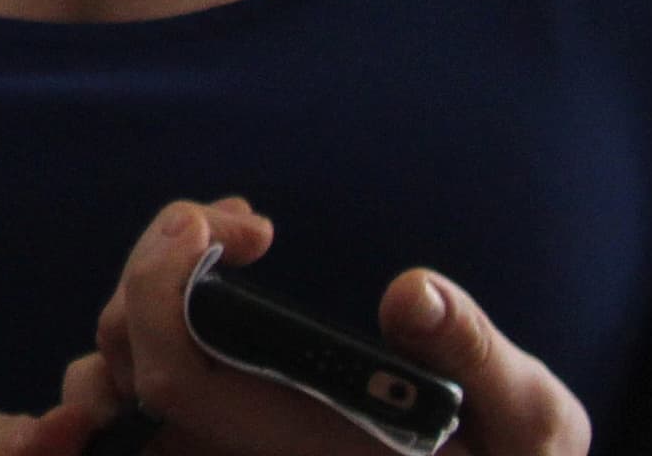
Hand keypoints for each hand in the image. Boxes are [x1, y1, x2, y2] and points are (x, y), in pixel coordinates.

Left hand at [19, 199, 587, 455]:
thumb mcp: (532, 427)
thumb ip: (479, 362)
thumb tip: (411, 294)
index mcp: (296, 454)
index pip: (169, 383)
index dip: (157, 291)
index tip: (209, 221)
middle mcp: (240, 452)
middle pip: (123, 360)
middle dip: (155, 265)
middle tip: (245, 219)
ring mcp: (228, 441)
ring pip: (120, 364)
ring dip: (154, 278)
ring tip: (236, 228)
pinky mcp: (227, 419)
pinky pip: (145, 365)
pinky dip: (161, 298)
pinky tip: (228, 250)